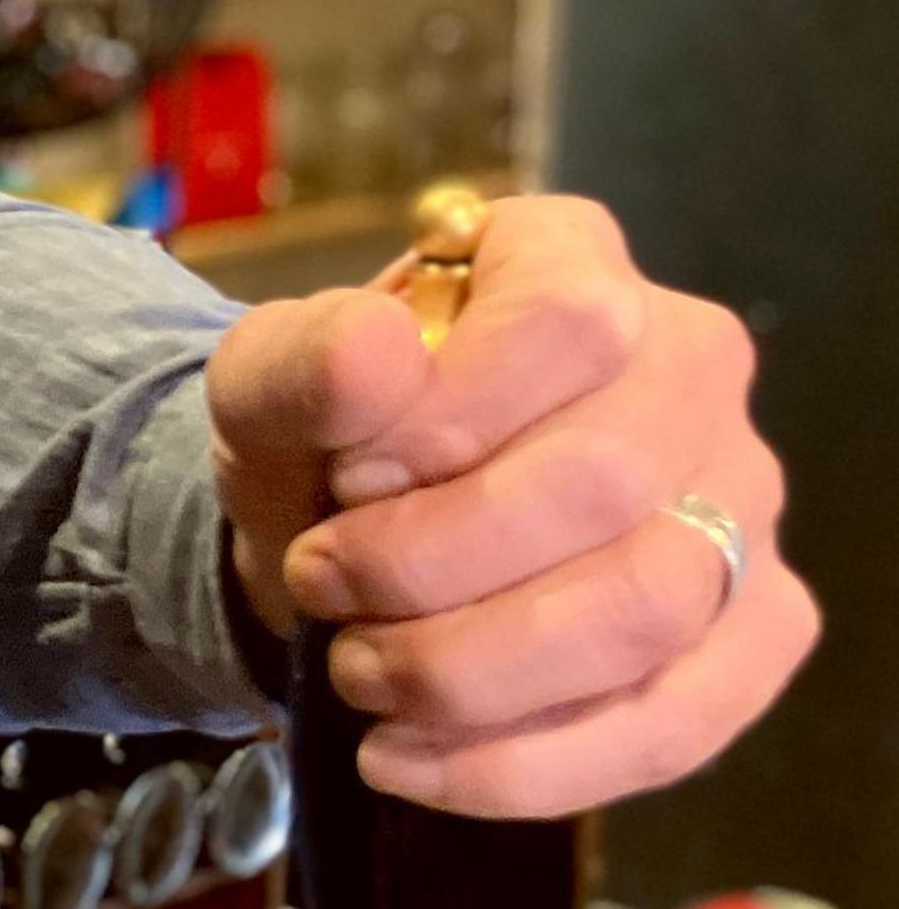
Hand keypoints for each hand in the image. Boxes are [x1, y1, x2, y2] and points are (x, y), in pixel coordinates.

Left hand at [204, 194, 814, 817]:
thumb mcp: (267, 384)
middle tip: (324, 583)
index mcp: (572, 259)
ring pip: (649, 610)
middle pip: (605, 483)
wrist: (339, 535)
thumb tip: (377, 351)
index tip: (346, 477)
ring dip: (477, 668)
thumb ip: (302, 359)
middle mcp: (690, 366)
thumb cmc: (325, 435)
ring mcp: (738, 500)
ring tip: (361, 672)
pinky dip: (528, 762)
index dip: (449, 415)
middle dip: (435, 562)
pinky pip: (677, 719)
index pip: (567, 323)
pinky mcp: (753, 627)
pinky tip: (410, 758)